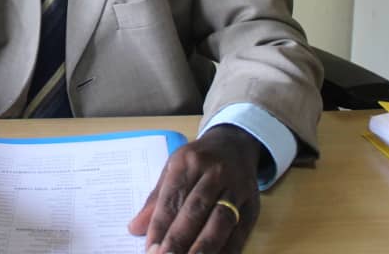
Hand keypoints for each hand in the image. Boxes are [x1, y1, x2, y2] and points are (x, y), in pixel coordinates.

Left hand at [128, 125, 261, 253]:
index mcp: (188, 162)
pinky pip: (240, 231)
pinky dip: (228, 250)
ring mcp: (236, 188)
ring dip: (203, 247)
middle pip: (195, 210)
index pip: (172, 198)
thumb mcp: (173, 168)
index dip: (160, 225)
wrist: (235, 145)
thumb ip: (156, 200)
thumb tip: (135, 228)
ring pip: (219, 221)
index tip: (151, 248)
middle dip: (179, 238)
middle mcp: (214, 172)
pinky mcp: (253, 205)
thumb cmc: (198, 160)